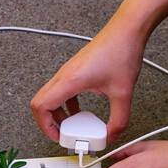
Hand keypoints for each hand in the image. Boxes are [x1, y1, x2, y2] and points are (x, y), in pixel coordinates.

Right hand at [30, 9, 148, 143]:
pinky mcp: (75, 70)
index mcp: (70, 81)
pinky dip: (66, 105)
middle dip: (48, 123)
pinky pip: (61, 91)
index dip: (45, 126)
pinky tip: (80, 111)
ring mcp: (68, 72)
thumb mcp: (123, 93)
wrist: (126, 30)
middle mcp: (64, 75)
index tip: (59, 137)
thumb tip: (111, 136)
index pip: (41, 106)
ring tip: (73, 126)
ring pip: (49, 97)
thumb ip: (118, 120)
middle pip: (40, 103)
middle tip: (64, 134)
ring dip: (57, 114)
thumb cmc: (121, 52)